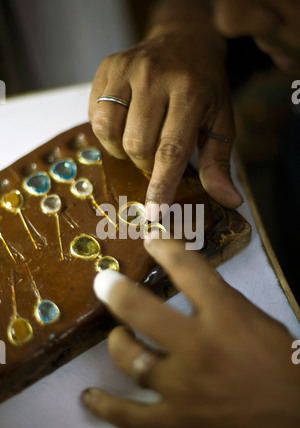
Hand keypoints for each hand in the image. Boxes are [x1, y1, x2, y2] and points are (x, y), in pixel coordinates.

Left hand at [81, 239, 299, 427]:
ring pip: (129, 357)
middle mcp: (198, 347)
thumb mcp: (261, 324)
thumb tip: (192, 288)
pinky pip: (128, 414)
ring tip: (118, 338)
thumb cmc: (285, 370)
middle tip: (104, 282)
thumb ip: (223, 304)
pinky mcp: (176, 424)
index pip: (187, 268)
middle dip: (115, 290)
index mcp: (226, 316)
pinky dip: (105, 405)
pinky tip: (90, 397)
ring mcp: (182, 387)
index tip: (149, 239)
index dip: (163, 247)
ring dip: (117, 343)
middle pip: (140, 309)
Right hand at [89, 25, 242, 213]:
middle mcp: (155, 77)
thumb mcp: (219, 122)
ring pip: (110, 134)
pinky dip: (108, 132)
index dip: (161, 186)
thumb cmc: (204, 87)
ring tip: (139, 139)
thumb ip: (219, 163)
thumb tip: (230, 201)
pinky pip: (95, 117)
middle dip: (145, 164)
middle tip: (156, 154)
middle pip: (137, 146)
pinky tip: (124, 124)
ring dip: (123, 150)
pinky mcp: (107, 68)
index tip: (154, 214)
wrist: (184, 40)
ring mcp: (127, 69)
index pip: (171, 151)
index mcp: (190, 92)